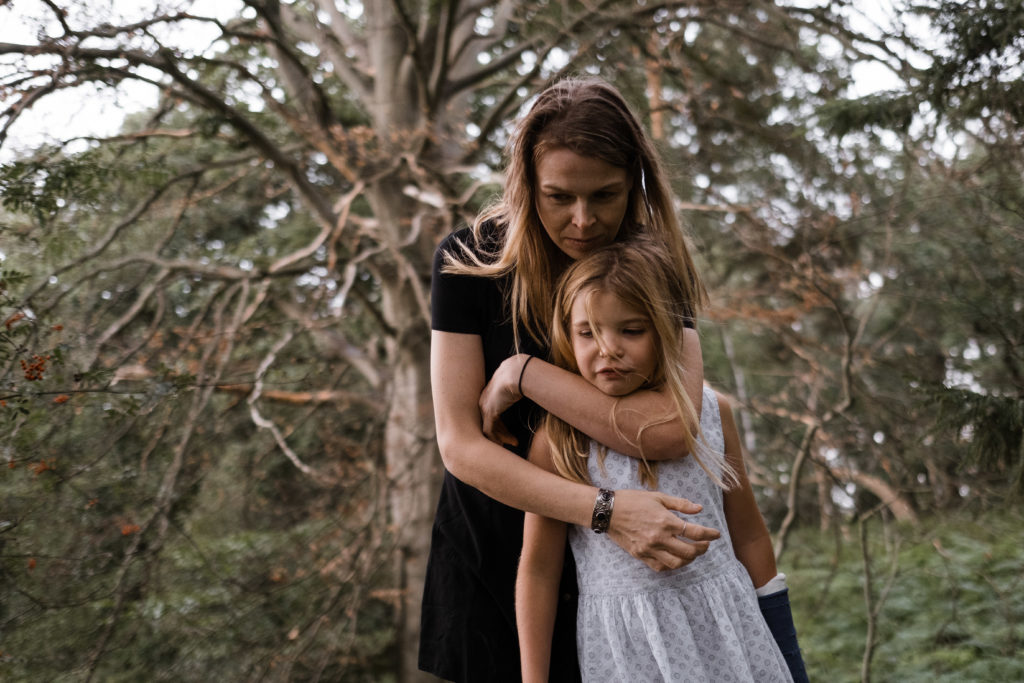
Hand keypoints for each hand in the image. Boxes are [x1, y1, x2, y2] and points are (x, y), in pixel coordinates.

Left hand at [478, 354, 529, 445]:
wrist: (518, 372)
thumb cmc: (522, 374)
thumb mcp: (517, 382)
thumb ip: (518, 389)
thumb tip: (530, 391)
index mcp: (490, 391)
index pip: (492, 410)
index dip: (501, 421)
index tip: (509, 429)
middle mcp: (484, 399)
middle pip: (489, 420)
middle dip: (501, 431)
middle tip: (511, 440)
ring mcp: (485, 406)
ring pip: (489, 427)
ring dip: (502, 437)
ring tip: (514, 443)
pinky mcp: (489, 412)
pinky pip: (490, 431)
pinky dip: (499, 439)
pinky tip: (511, 443)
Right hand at [606, 489, 720, 570]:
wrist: (607, 511)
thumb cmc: (632, 500)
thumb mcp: (658, 497)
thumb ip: (680, 504)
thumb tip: (699, 509)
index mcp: (666, 521)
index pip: (695, 532)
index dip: (710, 534)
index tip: (716, 534)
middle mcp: (659, 537)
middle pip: (690, 551)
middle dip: (702, 548)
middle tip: (705, 544)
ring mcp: (649, 549)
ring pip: (677, 563)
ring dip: (689, 559)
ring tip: (692, 552)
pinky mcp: (640, 555)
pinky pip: (660, 567)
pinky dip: (672, 565)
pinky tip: (675, 558)